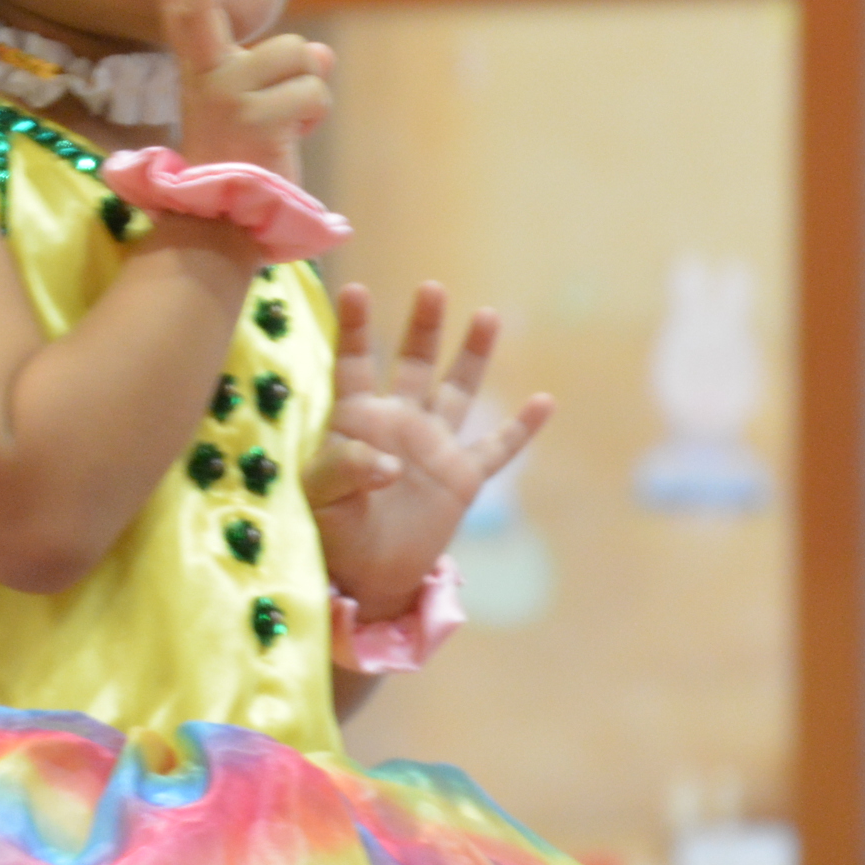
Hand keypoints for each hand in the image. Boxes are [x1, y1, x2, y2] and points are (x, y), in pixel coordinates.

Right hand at [138, 0, 332, 176]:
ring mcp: (223, 95)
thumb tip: (321, 55)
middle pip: (198, 3)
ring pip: (297, 52)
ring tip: (286, 120)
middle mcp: (203, 75)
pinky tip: (290, 137)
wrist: (229, 221)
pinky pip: (312, 88)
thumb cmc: (247, 160)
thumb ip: (285, 72)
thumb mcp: (261, 105)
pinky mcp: (251, 118)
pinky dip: (314, 112)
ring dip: (307, 85)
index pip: (178, 9)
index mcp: (200, 69)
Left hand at [307, 280, 551, 622]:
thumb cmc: (329, 530)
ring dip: (472, 355)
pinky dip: (521, 428)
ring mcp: (434, 446)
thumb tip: (388, 463)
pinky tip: (544, 401)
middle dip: (424, 327)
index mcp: (356, 419)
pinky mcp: (463, 478)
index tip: (352, 289)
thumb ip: (343, 471)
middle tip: (431, 288)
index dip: (355, 328)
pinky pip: (497, 448)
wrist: (364, 576)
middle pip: (414, 363)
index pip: (354, 364)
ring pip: (458, 391)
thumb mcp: (320, 498)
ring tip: (487, 315)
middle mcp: (400, 421)